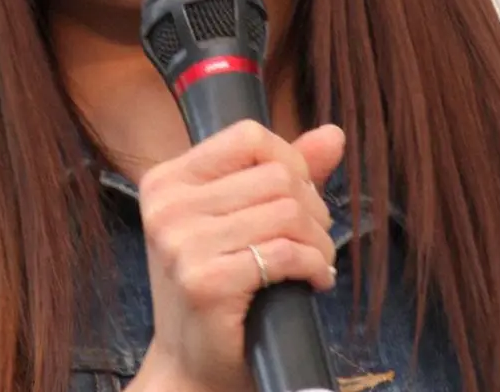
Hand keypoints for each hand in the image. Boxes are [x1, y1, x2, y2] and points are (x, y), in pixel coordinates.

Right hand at [133, 121, 344, 391]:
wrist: (190, 365)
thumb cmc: (215, 285)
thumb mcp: (235, 218)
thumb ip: (281, 172)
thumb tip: (333, 134)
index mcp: (166, 181)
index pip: (247, 135)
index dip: (290, 160)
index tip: (299, 194)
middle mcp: (167, 207)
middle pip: (276, 175)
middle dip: (312, 207)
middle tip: (313, 238)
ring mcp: (182, 245)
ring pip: (287, 212)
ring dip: (318, 240)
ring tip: (315, 260)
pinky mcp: (206, 283)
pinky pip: (285, 253)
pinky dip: (314, 266)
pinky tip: (314, 280)